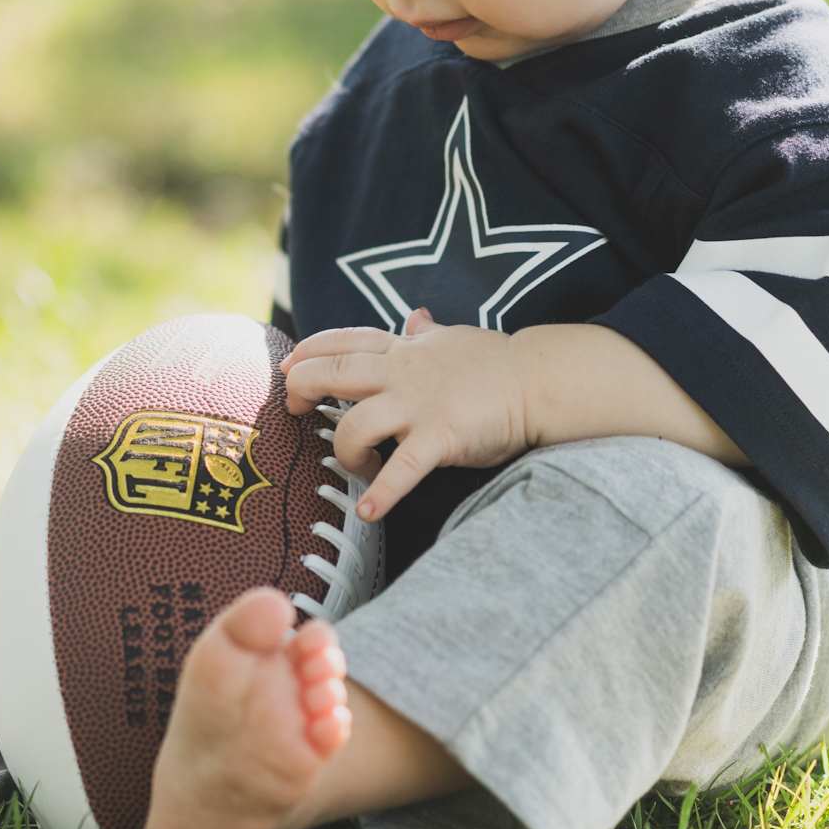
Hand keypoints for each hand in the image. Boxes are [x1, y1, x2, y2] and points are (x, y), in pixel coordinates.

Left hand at [281, 309, 531, 520]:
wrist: (539, 380)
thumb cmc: (496, 363)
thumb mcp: (453, 338)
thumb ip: (425, 333)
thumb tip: (414, 316)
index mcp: (403, 350)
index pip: (344, 341)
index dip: (310, 351)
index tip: (289, 364)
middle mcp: (402, 374)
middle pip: (333, 373)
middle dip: (303, 388)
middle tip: (296, 409)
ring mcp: (419, 406)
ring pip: (356, 424)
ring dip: (344, 452)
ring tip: (355, 468)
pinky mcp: (440, 437)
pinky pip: (402, 469)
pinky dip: (381, 494)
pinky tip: (368, 512)